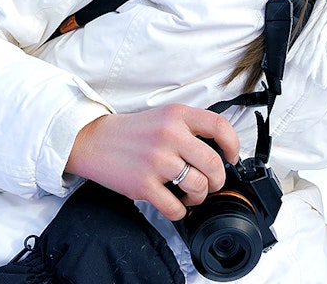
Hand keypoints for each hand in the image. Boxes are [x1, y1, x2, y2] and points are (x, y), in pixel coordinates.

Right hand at [66, 104, 238, 220]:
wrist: (93, 142)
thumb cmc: (132, 132)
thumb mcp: (165, 116)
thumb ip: (191, 127)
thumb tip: (219, 150)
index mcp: (178, 116)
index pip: (220, 127)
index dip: (233, 145)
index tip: (231, 157)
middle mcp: (170, 136)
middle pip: (213, 164)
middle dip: (218, 179)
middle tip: (212, 183)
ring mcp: (157, 161)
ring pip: (198, 186)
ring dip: (200, 196)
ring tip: (191, 193)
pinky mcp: (143, 184)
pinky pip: (175, 207)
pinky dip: (180, 210)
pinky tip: (175, 204)